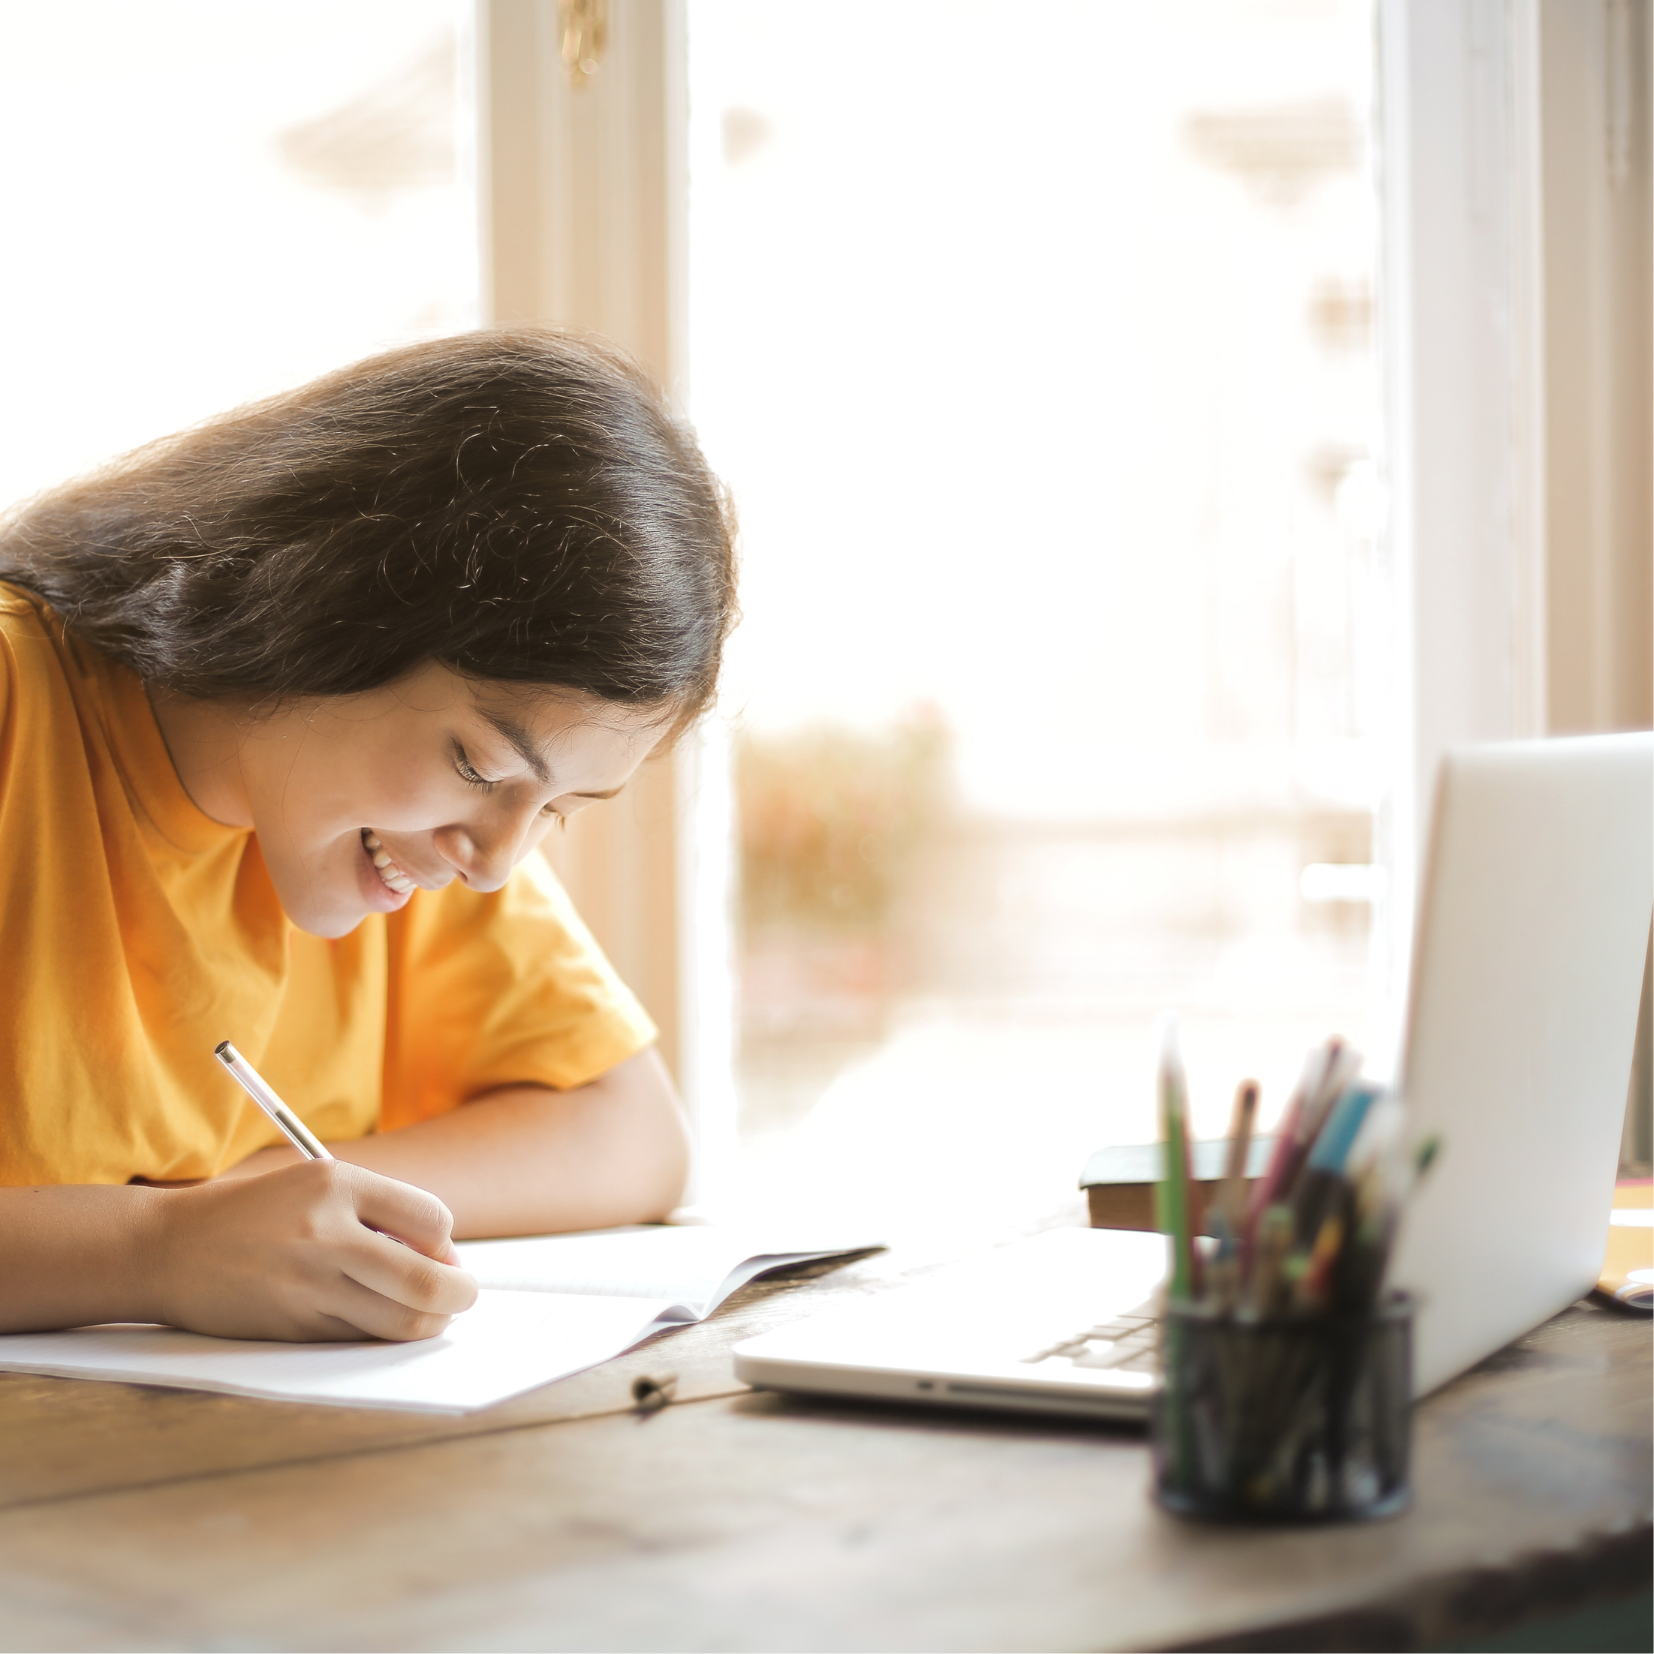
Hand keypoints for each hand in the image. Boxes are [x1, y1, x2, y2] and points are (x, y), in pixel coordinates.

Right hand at [147, 1161, 477, 1341]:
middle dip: (459, 1294)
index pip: (432, 1219)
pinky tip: (378, 1319)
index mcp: (336, 1184)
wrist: (168, 1248)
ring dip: (430, 1321)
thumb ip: (380, 1212)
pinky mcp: (292, 1326)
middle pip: (427, 1281)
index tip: (442, 1253)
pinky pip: (360, 1338)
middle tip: (462, 1295)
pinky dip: (383, 1333)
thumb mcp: (317, 1185)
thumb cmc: (258, 1214)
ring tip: (429, 1311)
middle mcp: (324, 1233)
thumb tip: (445, 1258)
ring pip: (400, 1320)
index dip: (447, 1242)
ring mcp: (307, 1284)